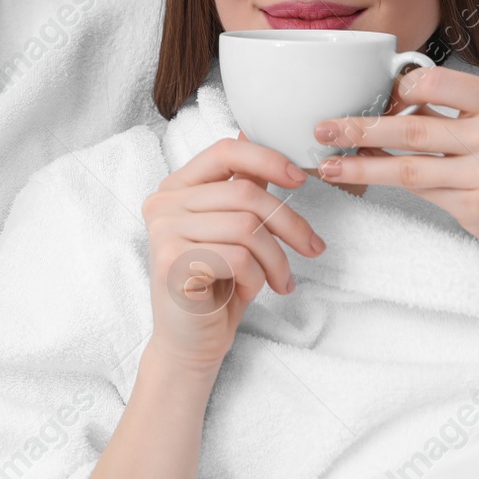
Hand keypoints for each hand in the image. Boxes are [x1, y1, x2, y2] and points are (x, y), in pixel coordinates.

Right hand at [140, 135, 325, 375]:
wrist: (191, 343)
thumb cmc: (217, 286)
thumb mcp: (235, 232)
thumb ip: (241, 189)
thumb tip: (256, 136)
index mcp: (177, 187)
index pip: (224, 151)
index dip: (268, 159)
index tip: (301, 179)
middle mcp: (163, 203)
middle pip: (245, 193)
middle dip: (291, 223)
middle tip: (314, 248)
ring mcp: (164, 232)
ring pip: (247, 227)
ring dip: (277, 259)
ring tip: (282, 281)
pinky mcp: (173, 263)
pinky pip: (237, 258)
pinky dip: (258, 278)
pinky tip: (252, 291)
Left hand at [312, 66, 478, 271]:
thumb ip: (455, 113)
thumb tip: (390, 103)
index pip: (434, 82)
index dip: (395, 91)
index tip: (368, 99)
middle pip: (412, 127)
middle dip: (359, 128)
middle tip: (322, 129)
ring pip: (408, 165)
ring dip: (361, 165)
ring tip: (327, 164)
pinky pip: (421, 192)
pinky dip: (387, 185)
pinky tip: (361, 181)